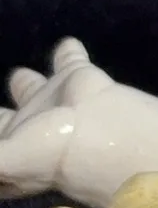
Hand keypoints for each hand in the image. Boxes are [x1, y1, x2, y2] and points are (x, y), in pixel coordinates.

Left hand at [0, 39, 114, 197]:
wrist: (97, 137)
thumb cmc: (43, 154)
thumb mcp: (1, 163)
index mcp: (8, 149)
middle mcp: (30, 128)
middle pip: (6, 120)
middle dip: (0, 117)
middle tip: (7, 89)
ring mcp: (54, 104)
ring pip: (32, 89)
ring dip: (26, 83)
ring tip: (18, 76)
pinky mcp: (78, 79)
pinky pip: (69, 59)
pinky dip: (68, 52)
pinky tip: (67, 43)